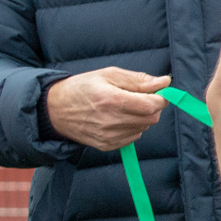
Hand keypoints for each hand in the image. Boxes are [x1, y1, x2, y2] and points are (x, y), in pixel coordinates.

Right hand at [45, 67, 170, 150]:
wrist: (55, 109)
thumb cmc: (83, 88)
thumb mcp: (109, 75)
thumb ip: (139, 80)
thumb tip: (165, 82)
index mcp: (111, 99)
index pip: (151, 105)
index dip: (161, 98)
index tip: (159, 92)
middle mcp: (110, 120)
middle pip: (151, 118)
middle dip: (152, 107)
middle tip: (140, 98)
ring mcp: (108, 136)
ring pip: (143, 128)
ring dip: (142, 117)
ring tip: (125, 107)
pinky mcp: (106, 145)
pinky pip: (133, 137)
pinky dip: (132, 127)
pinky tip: (118, 118)